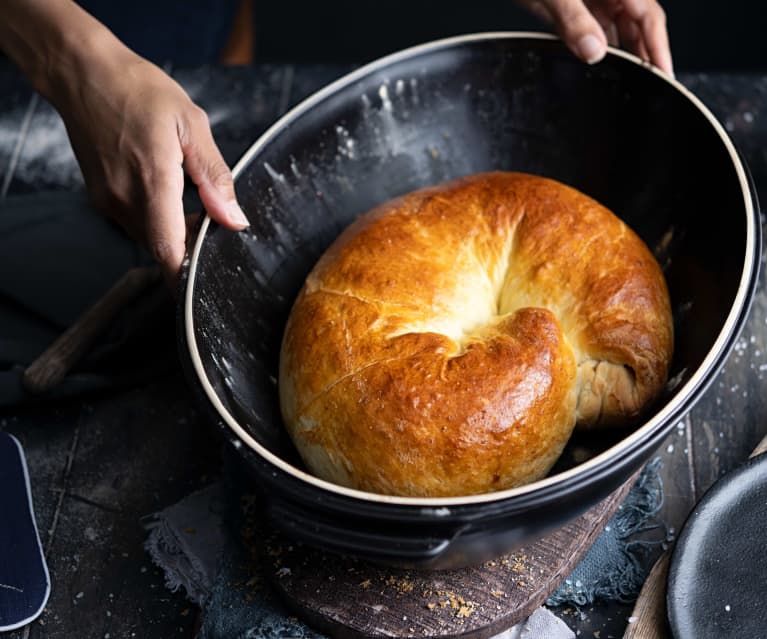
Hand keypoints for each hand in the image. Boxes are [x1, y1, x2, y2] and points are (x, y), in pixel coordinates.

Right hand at [0, 0, 247, 285]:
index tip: (204, 286)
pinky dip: (154, 218)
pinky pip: (134, 221)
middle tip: (211, 221)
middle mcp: (124, 200)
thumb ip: (214, 177)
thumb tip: (234, 219)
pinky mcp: (100, 196)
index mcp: (152, 184)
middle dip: (188, 246)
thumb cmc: (139, 91)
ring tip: (190, 199)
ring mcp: (108, 200)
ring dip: (172, 231)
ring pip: (148, 236)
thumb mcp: (191, 126)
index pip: (169, 253)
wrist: (83, 73)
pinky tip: (165, 190)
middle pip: (162, 248)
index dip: (186, 278)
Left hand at [517, 0, 672, 75]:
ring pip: (617, 30)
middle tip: (649, 87)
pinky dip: (598, 48)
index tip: (665, 75)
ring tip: (627, 83)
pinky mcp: (574, 7)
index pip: (649, 17)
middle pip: (638, 25)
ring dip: (622, 54)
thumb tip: (593, 51)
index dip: (659, 47)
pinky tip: (597, 65)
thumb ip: (573, 20)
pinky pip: (594, 30)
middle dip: (644, 56)